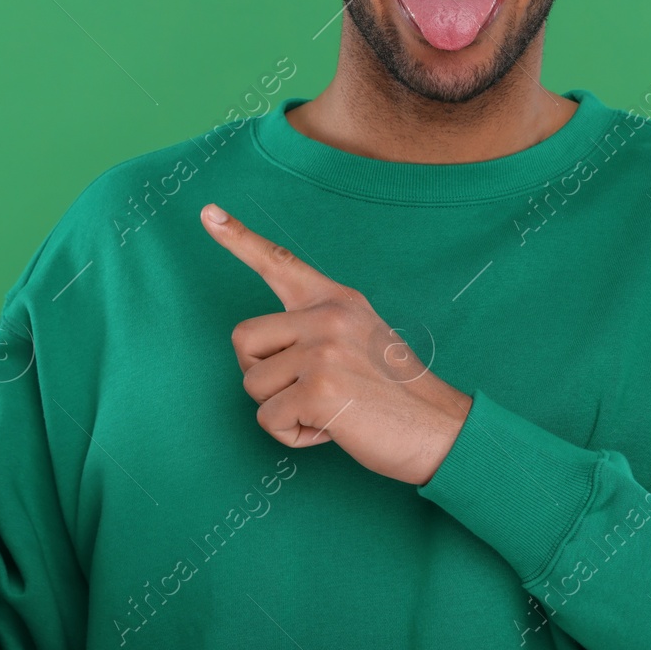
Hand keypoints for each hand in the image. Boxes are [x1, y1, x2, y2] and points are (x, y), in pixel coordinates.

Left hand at [200, 203, 472, 486]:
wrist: (442, 431)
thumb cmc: (395, 394)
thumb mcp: (360, 338)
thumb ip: (316, 329)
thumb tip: (265, 353)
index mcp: (336, 299)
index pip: (279, 261)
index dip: (238, 238)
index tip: (208, 213)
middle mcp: (327, 315)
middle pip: (243, 340)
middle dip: (262, 375)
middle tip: (305, 391)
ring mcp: (322, 350)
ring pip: (253, 385)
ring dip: (282, 411)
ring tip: (329, 411)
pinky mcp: (318, 388)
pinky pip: (268, 419)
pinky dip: (293, 435)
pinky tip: (331, 430)